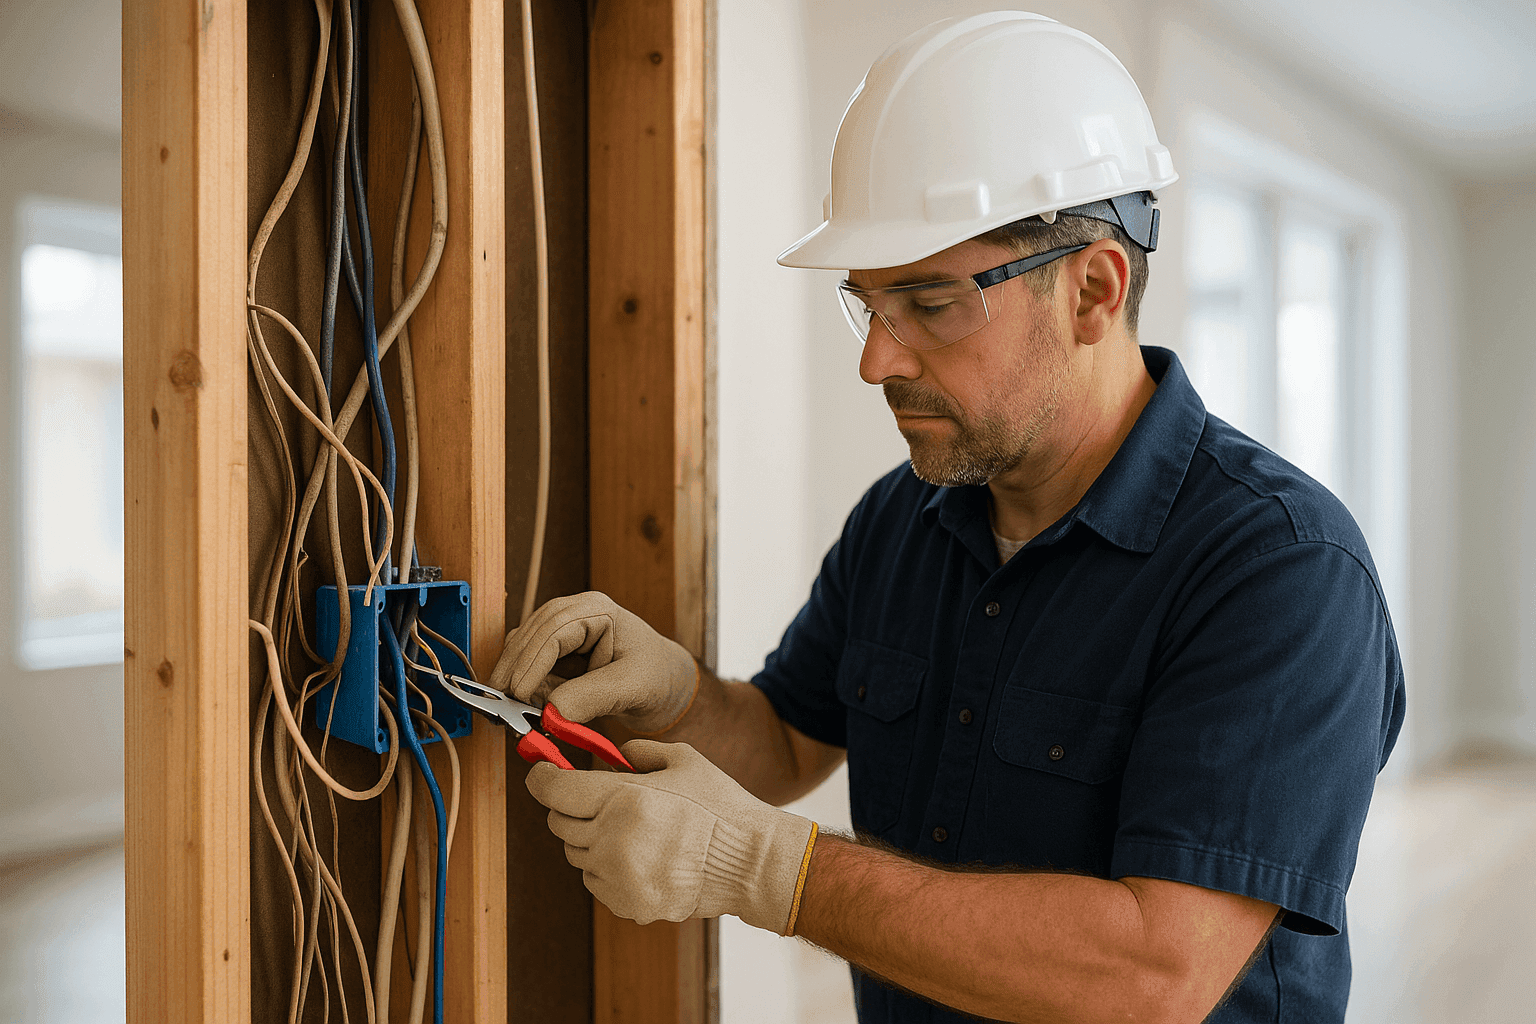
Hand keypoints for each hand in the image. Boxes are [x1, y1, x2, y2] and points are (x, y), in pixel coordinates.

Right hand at [488, 591, 698, 732]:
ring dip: (514, 677)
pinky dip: (522, 682)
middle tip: (502, 705)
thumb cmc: (656, 677)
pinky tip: (525, 704)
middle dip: (514, 670)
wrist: (665, 685)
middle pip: (530, 635)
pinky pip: (528, 662)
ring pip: (522, 648)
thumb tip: (551, 712)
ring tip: (512, 709)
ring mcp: (563, 629)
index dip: (531, 662)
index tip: (519, 693)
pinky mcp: (556, 650)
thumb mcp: (631, 687)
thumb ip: (593, 697)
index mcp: (597, 610)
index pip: (553, 631)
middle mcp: (574, 613)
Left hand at [526, 740, 818, 933]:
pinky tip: (639, 857)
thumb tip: (607, 755)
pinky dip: (606, 867)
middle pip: (559, 823)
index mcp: (624, 799)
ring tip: (629, 830)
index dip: (542, 777)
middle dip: (570, 807)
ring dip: (590, 839)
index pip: (553, 789)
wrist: (749, 862)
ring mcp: (618, 877)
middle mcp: (613, 840)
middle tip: (596, 800)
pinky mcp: (626, 903)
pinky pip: (595, 881)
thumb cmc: (720, 807)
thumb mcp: (682, 760)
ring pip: (576, 854)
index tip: (543, 773)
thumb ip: (637, 752)